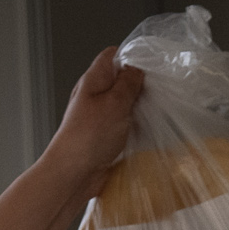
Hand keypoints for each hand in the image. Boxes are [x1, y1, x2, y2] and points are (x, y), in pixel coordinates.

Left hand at [45, 48, 145, 199]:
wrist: (73, 174)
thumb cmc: (88, 138)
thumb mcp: (115, 102)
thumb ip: (128, 83)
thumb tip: (137, 69)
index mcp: (93, 80)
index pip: (113, 55)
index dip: (132, 57)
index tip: (151, 68)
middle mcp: (95, 95)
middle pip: (121, 80)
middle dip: (140, 86)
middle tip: (155, 95)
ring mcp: (100, 116)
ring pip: (125, 104)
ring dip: (139, 109)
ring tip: (151, 115)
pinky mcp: (105, 136)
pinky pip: (125, 125)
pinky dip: (136, 127)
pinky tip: (144, 134)